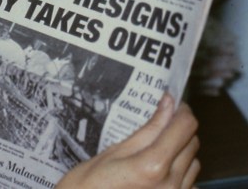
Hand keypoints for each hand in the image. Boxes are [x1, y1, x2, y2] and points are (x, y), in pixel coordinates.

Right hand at [56, 93, 198, 188]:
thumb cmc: (89, 186)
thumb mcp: (113, 152)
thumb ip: (147, 130)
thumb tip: (167, 104)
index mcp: (153, 165)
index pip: (185, 126)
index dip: (180, 110)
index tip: (170, 102)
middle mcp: (171, 183)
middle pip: (192, 142)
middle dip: (178, 129)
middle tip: (159, 122)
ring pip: (194, 162)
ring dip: (180, 151)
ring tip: (155, 149)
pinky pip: (189, 182)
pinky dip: (180, 172)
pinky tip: (159, 171)